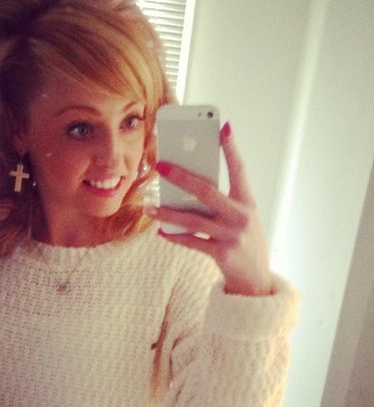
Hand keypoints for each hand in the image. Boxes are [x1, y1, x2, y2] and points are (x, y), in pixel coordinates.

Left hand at [148, 122, 271, 295]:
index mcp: (247, 202)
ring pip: (193, 218)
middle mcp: (241, 216)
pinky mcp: (222, 253)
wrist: (256, 279)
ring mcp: (231, 235)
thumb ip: (220, 204)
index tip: (223, 127)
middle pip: (207, 190)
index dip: (231, 148)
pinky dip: (174, 236)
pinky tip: (161, 232)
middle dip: (182, 176)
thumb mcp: (240, 218)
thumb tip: (185, 190)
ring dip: (168, 212)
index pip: (239, 169)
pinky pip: (191, 242)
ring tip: (150, 207)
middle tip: (161, 165)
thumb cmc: (244, 242)